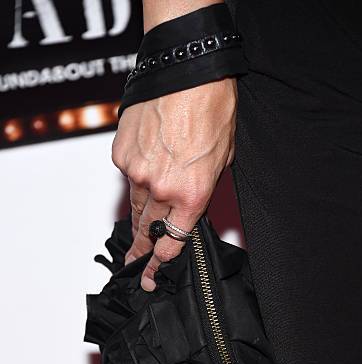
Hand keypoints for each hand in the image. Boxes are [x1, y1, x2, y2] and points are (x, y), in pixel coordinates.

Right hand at [111, 77, 237, 290]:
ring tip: (136, 229)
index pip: (172, 241)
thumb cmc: (212, 108)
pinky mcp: (121, 153)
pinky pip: (129, 173)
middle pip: (147, 228)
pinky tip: (147, 164)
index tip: (149, 277)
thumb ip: (204, 188)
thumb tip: (190, 202)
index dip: (159, 263)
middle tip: (133, 266)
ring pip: (136, 203)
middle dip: (141, 249)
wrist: (187, 71)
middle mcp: (161, 188)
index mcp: (192, 195)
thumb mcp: (222, 159)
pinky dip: (137, 174)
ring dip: (139, 216)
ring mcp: (136, 171)